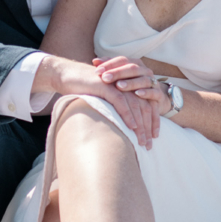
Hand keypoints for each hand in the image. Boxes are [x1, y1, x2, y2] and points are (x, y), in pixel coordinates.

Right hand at [35, 54, 162, 148]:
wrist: (67, 75)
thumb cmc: (85, 89)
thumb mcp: (105, 99)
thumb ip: (115, 108)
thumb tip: (123, 128)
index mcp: (128, 86)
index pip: (146, 104)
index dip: (152, 121)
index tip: (153, 139)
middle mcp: (126, 84)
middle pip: (144, 106)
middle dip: (148, 128)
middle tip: (148, 146)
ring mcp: (117, 83)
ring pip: (136, 105)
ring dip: (140, 126)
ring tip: (142, 142)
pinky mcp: (107, 86)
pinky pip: (121, 101)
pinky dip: (128, 115)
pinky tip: (132, 127)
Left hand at [93, 55, 169, 115]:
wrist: (154, 98)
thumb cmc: (132, 86)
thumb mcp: (121, 77)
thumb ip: (109, 68)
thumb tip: (95, 61)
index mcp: (135, 64)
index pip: (122, 60)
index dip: (109, 64)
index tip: (97, 71)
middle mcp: (144, 70)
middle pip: (132, 68)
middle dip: (117, 73)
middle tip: (105, 78)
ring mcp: (153, 81)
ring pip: (142, 79)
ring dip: (130, 83)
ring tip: (119, 86)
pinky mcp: (159, 94)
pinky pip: (154, 92)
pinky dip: (146, 92)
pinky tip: (137, 94)